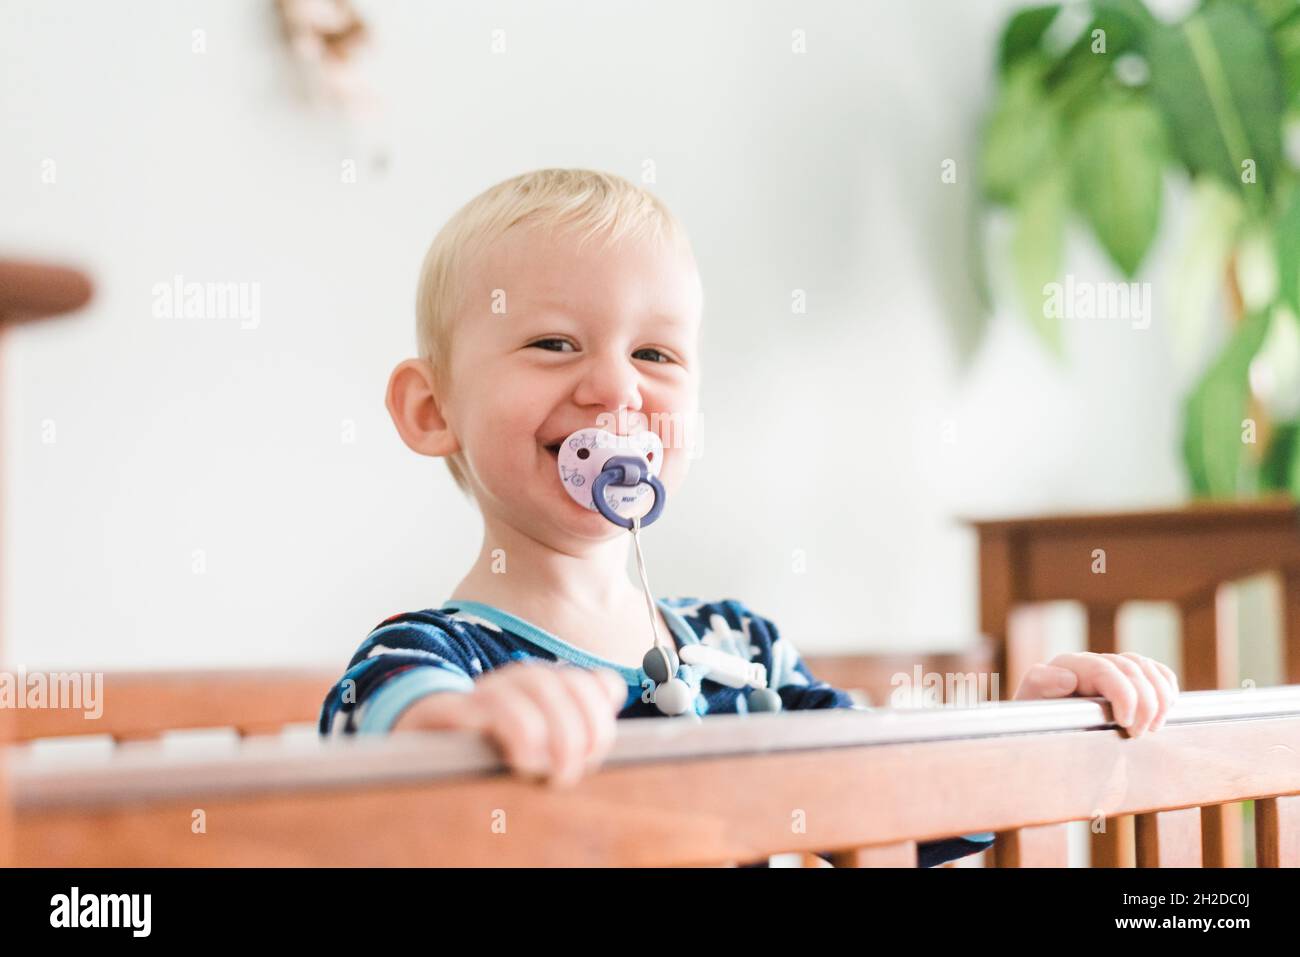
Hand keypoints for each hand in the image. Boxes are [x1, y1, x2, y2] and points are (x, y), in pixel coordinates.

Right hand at [391, 660, 627, 786]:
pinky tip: (524, 758)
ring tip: (554, 771)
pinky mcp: (446, 712)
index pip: (586, 683)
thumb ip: (572, 718)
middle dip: (578, 728)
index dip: (599, 713)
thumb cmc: (479, 755)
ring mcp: (479, 695)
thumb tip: (610, 689)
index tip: (598, 751)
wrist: (407, 754)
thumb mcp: (532, 744)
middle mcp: (511, 684)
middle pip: (558, 683)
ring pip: (530, 686)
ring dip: (553, 729)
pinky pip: (483, 706)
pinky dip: (514, 727)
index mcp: (539, 691)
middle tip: (574, 769)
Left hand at [1013, 652, 1178, 736]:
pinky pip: (1154, 671)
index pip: (1104, 669)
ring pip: (1145, 667)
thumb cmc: (1033, 723)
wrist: (1039, 733)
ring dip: (1159, 696)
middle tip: (1140, 733)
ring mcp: (1110, 668)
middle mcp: (1089, 662)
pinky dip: (1166, 686)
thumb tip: (1068, 677)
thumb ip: (1040, 686)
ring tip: (1154, 726)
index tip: (1126, 724)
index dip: (1123, 694)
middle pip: (1130, 668)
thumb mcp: (1028, 706)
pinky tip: (1167, 707)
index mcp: (1066, 665)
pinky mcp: (1125, 679)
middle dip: (1144, 702)